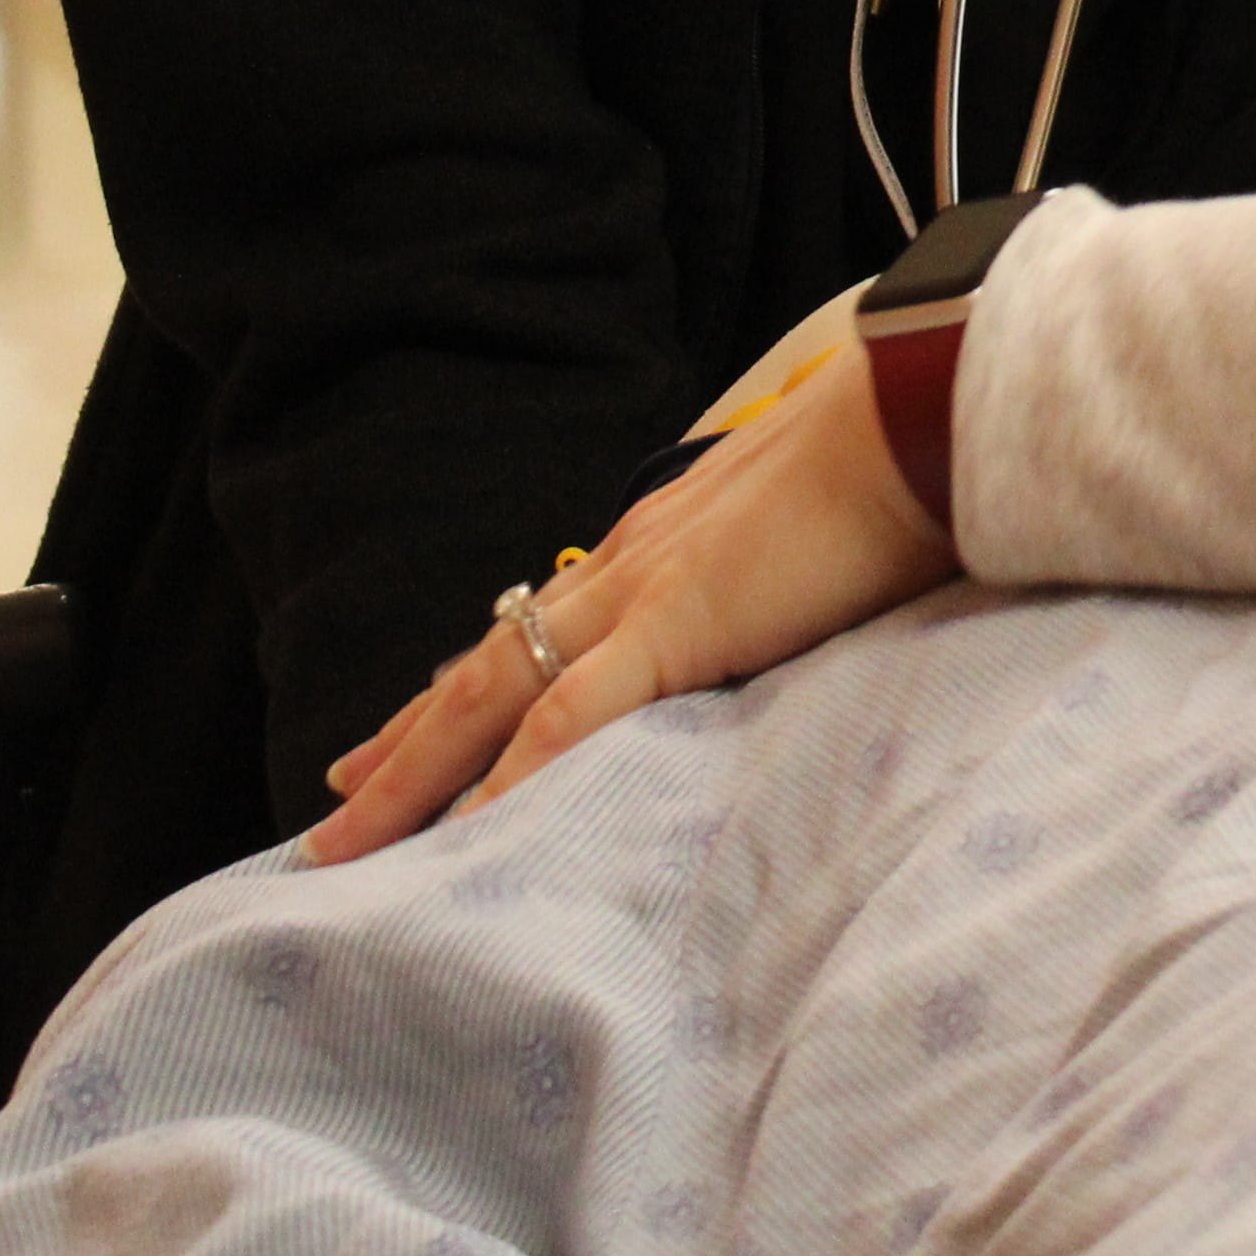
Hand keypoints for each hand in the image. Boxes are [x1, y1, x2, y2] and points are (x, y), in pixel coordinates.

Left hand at [306, 338, 953, 860]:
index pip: (538, 626)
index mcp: (658, 543)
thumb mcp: (805, 525)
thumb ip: (770, 570)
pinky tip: (464, 833)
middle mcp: (626, 563)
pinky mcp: (679, 621)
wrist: (922, 416)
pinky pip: (572, 716)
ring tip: (346, 839)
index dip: (469, 683)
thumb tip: (777, 612)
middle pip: (486, 666)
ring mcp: (643, 590)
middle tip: (334, 805)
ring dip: (414, 772)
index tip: (411, 733)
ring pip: (494, 693)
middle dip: (404, 744)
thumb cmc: (892, 462)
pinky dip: (511, 776)